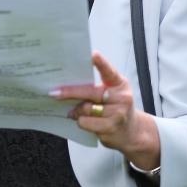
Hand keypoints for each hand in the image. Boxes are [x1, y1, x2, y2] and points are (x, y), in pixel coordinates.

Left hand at [52, 51, 160, 169]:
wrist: (131, 132)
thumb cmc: (114, 109)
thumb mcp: (110, 94)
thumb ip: (94, 88)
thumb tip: (66, 87)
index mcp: (119, 84)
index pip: (109, 71)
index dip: (101, 63)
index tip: (93, 55)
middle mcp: (121, 97)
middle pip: (92, 92)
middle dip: (70, 92)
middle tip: (54, 92)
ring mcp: (118, 113)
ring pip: (86, 109)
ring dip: (76, 111)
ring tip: (74, 112)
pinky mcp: (112, 127)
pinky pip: (87, 122)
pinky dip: (81, 121)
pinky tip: (82, 121)